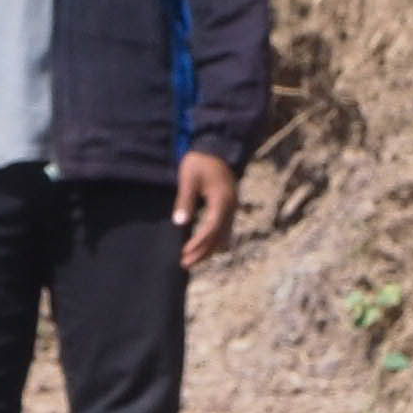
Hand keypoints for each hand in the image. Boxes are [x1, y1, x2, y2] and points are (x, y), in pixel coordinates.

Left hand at [171, 150, 240, 270]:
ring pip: (223, 236)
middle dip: (202, 252)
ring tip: (192, 260)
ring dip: (209, 250)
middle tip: (185, 264)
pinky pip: (225, 230)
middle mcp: (231, 207)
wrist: (216, 148)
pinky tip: (204, 247)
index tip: (185, 252)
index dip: (199, 243)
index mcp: (222, 200)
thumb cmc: (199, 162)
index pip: (211, 228)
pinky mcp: (229, 208)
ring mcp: (232, 208)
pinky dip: (214, 241)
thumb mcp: (188, 179)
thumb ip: (185, 201)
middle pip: (219, 237)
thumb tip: (180, 223)